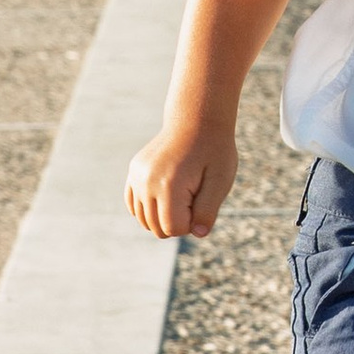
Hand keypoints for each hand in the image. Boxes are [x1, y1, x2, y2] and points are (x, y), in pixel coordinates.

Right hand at [125, 121, 237, 238]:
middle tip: (194, 196)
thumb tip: (198, 234)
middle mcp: (146, 182)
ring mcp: (137, 176)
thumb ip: (208, 210)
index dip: (193, 222)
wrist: (197, 119)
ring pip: (144, 220)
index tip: (203, 199)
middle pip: (158, 228)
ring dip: (164, 216)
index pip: (175, 229)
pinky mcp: (134, 171)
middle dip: (179, 221)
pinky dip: (148, 208)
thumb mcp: (220, 180)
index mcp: (169, 185)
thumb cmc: (214, 151)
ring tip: (182, 194)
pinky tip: (165, 197)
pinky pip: (133, 205)